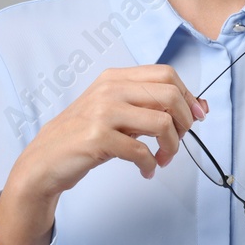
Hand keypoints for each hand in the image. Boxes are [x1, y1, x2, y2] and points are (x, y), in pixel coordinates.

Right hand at [4, 64, 207, 222]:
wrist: (44, 160)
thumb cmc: (84, 136)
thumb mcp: (117, 112)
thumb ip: (151, 106)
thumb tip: (200, 107)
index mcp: (115, 78)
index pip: (166, 74)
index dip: (188, 96)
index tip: (196, 116)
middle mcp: (109, 89)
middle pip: (169, 95)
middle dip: (185, 122)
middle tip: (179, 141)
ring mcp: (102, 112)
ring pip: (161, 122)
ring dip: (172, 146)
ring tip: (164, 159)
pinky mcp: (98, 138)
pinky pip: (141, 150)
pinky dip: (150, 164)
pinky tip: (147, 170)